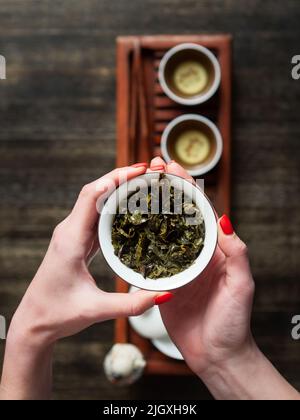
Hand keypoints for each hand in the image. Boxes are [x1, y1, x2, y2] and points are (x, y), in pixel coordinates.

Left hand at [0, 163, 170, 399]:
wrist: (34, 322)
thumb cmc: (58, 314)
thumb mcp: (96, 310)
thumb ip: (131, 304)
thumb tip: (165, 295)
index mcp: (71, 239)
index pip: (92, 196)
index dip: (116, 178)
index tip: (140, 170)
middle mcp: (70, 230)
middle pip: (95, 191)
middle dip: (121, 177)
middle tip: (150, 172)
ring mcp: (73, 234)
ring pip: (95, 201)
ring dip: (117, 189)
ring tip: (144, 184)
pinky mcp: (77, 241)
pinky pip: (96, 215)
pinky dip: (113, 206)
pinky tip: (131, 208)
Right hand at [151, 157, 298, 399]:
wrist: (216, 354)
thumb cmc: (234, 321)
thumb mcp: (241, 285)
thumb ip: (237, 253)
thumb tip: (226, 219)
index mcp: (215, 249)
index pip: (200, 211)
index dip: (186, 187)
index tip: (171, 167)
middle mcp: (195, 254)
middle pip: (178, 215)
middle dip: (166, 190)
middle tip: (149, 169)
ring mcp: (178, 266)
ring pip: (162, 232)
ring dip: (151, 210)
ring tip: (136, 190)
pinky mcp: (163, 282)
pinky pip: (150, 258)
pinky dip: (141, 241)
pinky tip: (129, 228)